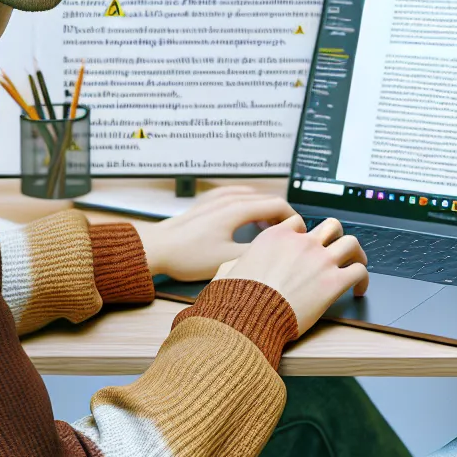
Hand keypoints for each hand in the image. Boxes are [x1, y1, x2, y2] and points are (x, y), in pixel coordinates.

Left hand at [135, 187, 298, 281]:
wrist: (156, 248)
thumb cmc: (187, 255)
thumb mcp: (227, 260)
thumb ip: (257, 251)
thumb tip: (279, 248)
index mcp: (237, 209)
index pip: (277, 205)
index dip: (294, 219)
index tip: (299, 234)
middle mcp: (229, 199)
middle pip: (267, 199)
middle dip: (282, 216)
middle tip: (289, 235)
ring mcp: (217, 198)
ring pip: (253, 197)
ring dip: (266, 211)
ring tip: (270, 230)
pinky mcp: (208, 202)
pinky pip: (238, 196)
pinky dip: (250, 206)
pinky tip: (247, 220)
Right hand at [213, 216, 366, 335]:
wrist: (251, 315)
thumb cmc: (239, 297)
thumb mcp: (229, 270)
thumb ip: (236, 263)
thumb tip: (231, 267)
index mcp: (277, 237)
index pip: (299, 224)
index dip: (306, 234)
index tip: (308, 245)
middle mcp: (302, 243)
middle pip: (331, 226)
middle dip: (336, 236)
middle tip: (339, 249)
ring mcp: (321, 260)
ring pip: (351, 243)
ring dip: (356, 253)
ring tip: (357, 264)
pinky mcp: (334, 281)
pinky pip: (359, 271)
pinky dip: (363, 279)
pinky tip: (359, 289)